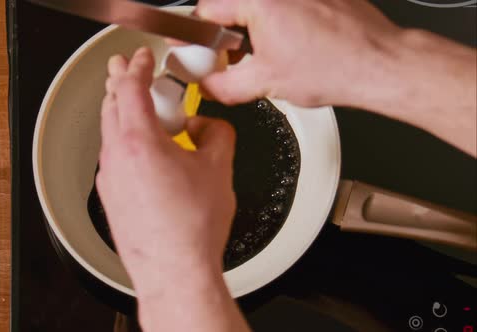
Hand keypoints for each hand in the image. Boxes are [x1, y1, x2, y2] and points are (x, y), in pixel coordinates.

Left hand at [97, 47, 236, 296]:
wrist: (174, 270)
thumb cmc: (191, 229)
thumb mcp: (219, 169)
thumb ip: (217, 134)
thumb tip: (210, 127)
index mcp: (140, 142)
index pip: (131, 88)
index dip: (138, 66)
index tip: (142, 58)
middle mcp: (117, 158)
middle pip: (111, 105)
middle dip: (119, 81)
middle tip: (125, 68)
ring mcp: (109, 179)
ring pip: (109, 132)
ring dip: (119, 111)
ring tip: (134, 105)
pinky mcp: (110, 197)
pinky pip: (112, 157)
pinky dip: (122, 140)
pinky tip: (140, 149)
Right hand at [196, 0, 401, 106]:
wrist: (379, 63)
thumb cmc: (336, 67)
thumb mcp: (266, 83)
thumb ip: (224, 86)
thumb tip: (210, 85)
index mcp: (260, 0)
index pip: (206, 10)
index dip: (195, 33)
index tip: (194, 46)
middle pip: (232, 6)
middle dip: (227, 33)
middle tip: (235, 57)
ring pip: (258, 6)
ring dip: (253, 28)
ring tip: (272, 53)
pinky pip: (283, 5)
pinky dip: (277, 21)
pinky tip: (293, 45)